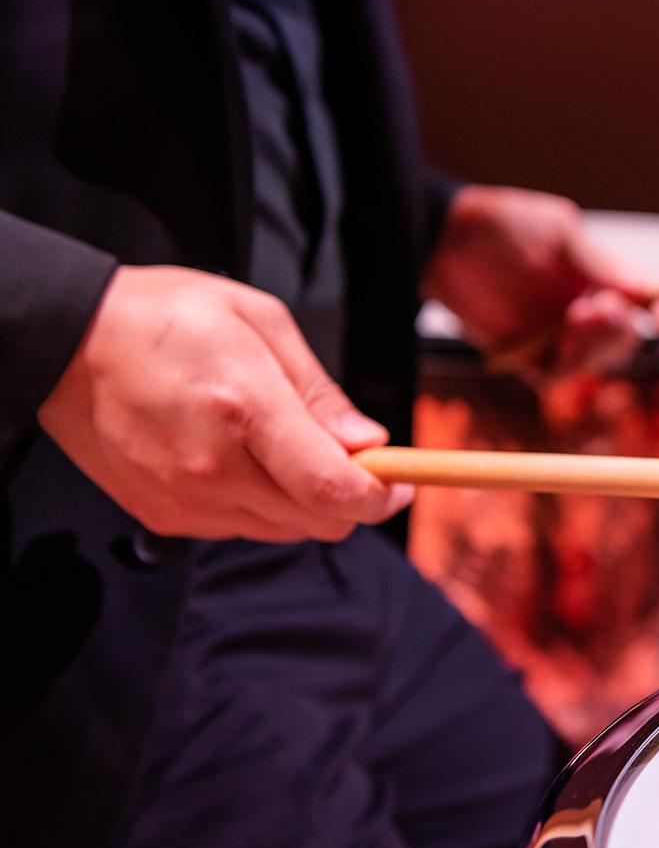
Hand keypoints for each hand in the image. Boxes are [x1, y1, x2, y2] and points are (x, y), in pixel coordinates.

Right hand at [37, 266, 413, 542]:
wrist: (66, 342)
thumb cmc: (166, 317)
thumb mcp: (259, 322)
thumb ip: (319, 391)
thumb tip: (368, 442)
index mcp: (246, 410)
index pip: (334, 489)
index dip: (382, 496)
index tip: (403, 482)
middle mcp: (213, 467)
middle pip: (318, 521)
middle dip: (351, 498)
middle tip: (355, 461)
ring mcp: (184, 499)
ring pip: (283, 530)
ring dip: (305, 502)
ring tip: (287, 450)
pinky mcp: (162, 516)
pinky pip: (240, 528)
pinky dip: (261, 505)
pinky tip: (243, 461)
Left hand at [422, 185, 657, 381]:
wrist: (441, 242)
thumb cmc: (503, 225)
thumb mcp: (558, 234)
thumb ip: (599, 264)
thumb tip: (645, 291)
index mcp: (597, 277)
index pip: (642, 301)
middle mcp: (581, 309)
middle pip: (623, 339)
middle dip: (619, 330)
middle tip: (596, 309)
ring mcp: (553, 335)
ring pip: (594, 361)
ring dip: (593, 348)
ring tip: (571, 322)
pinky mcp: (523, 355)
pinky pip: (554, 376)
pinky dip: (563, 368)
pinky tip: (555, 345)